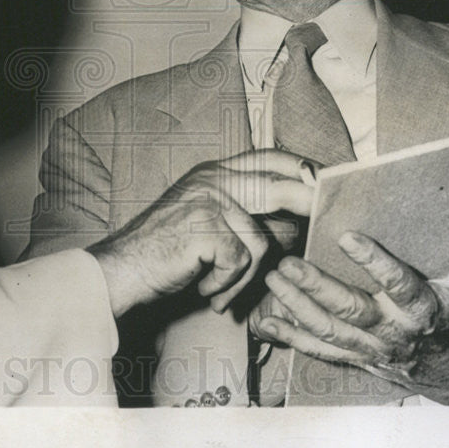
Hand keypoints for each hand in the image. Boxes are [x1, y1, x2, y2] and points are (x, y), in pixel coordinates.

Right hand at [88, 150, 313, 317]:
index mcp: (215, 172)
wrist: (122, 271)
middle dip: (309, 204)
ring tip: (219, 289)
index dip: (302, 166)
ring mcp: (208, 199)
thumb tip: (298, 226)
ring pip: (261, 242)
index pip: (269, 157)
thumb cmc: (166, 254)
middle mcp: (213, 178)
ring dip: (244, 278)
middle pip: (280, 187)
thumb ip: (249, 218)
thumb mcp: (212, 226)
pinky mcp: (204, 226)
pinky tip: (205, 290)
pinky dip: (226, 285)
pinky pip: (240, 262)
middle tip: (325, 220)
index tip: (326, 179)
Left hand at [249, 218, 448, 404]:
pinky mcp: (355, 358)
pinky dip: (292, 338)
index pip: (398, 284)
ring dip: (297, 307)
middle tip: (288, 263)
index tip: (347, 236)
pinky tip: (266, 322)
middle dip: (316, 287)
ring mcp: (371, 348)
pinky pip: (320, 351)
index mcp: (422, 310)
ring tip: (274, 280)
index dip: (374, 262)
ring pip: (329, 331)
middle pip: (350, 310)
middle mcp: (393, 331)